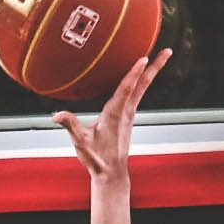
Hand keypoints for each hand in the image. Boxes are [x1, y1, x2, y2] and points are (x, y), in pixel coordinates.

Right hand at [54, 48, 169, 178]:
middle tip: (167, 51)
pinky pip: (138, 93)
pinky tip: (143, 75)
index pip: (126, 90)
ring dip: (152, 71)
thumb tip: (56, 115)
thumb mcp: (80, 142)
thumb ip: (69, 125)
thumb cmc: (96, 158)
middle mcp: (126, 111)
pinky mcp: (129, 116)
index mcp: (115, 114)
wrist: (111, 172)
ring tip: (160, 56)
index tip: (143, 58)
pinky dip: (142, 80)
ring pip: (143, 87)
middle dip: (155, 67)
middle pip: (143, 84)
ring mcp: (130, 113)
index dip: (134, 73)